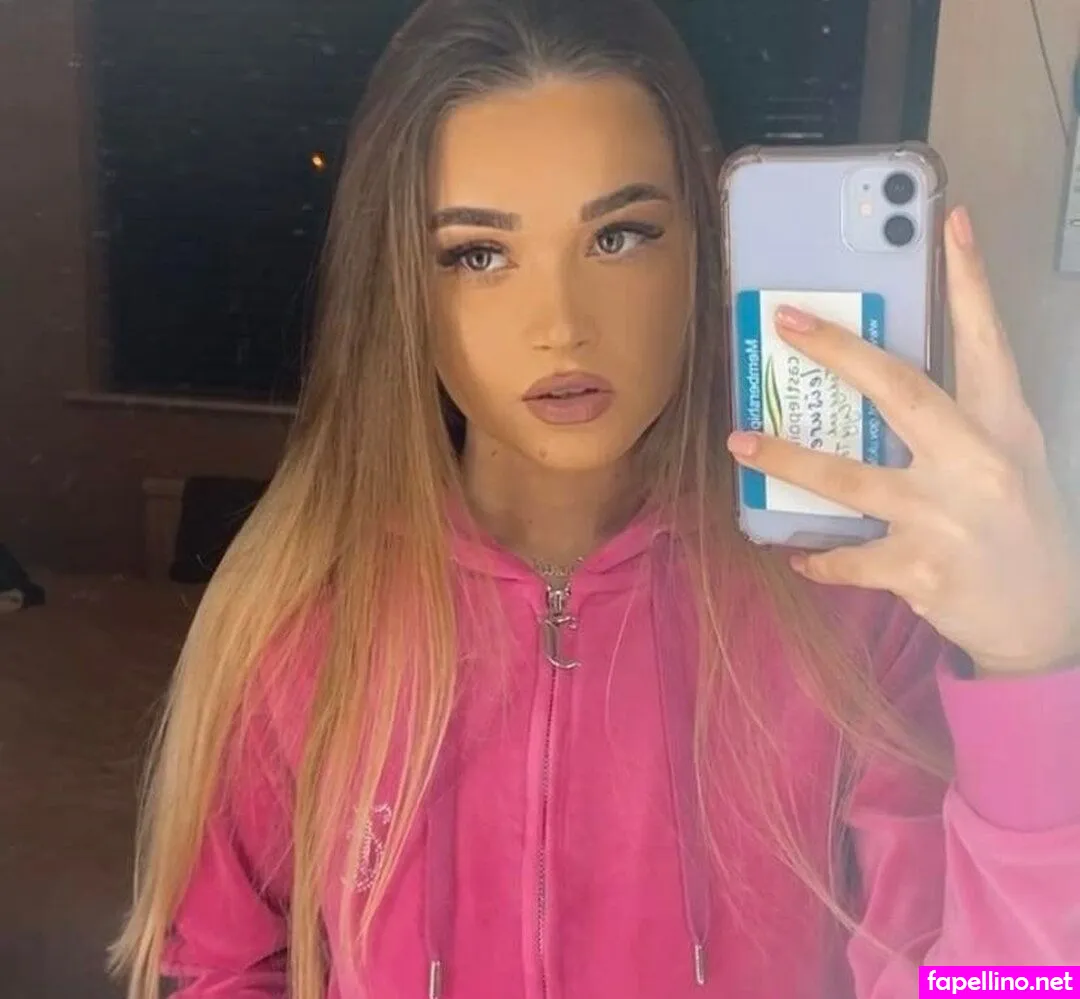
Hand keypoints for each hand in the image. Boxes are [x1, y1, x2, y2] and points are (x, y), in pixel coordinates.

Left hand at [727, 207, 1079, 675]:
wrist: (1046, 615)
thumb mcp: (1008, 459)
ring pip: (850, 478)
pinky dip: (819, 557)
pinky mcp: (921, 569)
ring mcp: (947, 517)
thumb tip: (881, 389)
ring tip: (740, 442)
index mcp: (1003, 426)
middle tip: (788, 322)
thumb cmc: (1020, 526)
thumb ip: (958, 423)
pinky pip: (848, 558)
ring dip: (787, 459)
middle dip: (840, 352)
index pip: (987, 341)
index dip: (968, 281)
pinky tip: (796, 551)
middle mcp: (977, 462)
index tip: (950, 222)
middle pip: (901, 391)